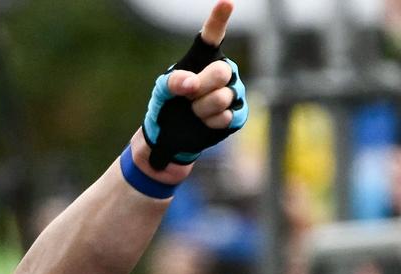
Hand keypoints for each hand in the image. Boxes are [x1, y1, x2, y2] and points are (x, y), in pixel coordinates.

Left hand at [142, 0, 247, 169]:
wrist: (170, 133)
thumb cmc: (168, 103)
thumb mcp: (163, 90)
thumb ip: (174, 81)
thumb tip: (191, 84)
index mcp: (204, 58)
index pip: (213, 35)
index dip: (219, 19)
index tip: (225, 3)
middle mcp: (223, 70)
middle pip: (221, 72)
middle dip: (200, 87)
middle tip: (188, 95)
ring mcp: (233, 92)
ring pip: (222, 97)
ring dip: (200, 108)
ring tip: (193, 110)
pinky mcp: (237, 113)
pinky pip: (225, 116)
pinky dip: (208, 122)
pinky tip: (202, 121)